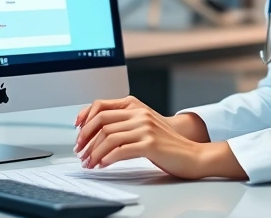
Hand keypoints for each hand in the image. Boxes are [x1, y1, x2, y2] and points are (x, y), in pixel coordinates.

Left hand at [74, 96, 244, 179]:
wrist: (192, 154)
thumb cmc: (167, 143)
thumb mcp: (144, 125)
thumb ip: (124, 123)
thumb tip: (97, 131)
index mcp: (135, 106)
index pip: (101, 106)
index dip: (84, 118)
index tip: (77, 132)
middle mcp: (139, 114)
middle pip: (101, 122)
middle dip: (85, 139)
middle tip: (80, 152)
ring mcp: (145, 128)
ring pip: (108, 137)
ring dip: (93, 153)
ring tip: (89, 163)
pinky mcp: (150, 144)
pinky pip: (120, 150)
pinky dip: (106, 158)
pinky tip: (102, 164)